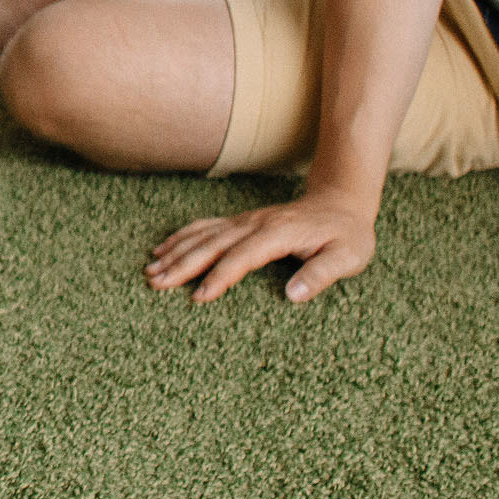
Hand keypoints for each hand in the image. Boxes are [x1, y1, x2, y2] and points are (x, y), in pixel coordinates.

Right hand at [145, 192, 377, 302]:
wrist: (341, 202)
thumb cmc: (347, 235)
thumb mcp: (348, 257)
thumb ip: (322, 274)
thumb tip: (293, 295)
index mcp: (279, 234)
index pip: (242, 257)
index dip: (220, 277)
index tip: (199, 297)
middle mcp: (256, 225)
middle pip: (212, 245)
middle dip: (182, 264)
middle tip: (155, 283)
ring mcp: (245, 221)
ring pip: (203, 235)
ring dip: (175, 251)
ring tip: (151, 269)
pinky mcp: (241, 222)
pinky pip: (205, 227)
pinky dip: (181, 237)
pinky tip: (164, 248)